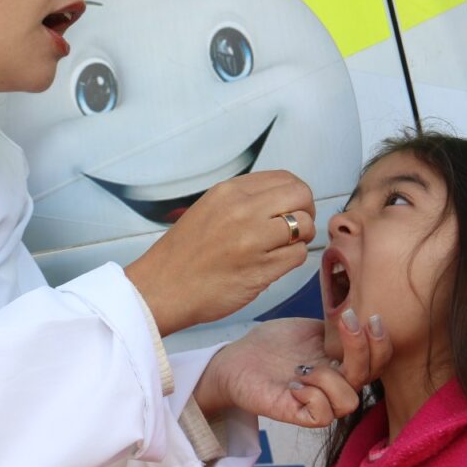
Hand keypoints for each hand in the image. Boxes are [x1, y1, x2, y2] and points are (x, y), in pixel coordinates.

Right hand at [124, 171, 314, 335]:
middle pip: (301, 196)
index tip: (291, 208)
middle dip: (305, 211)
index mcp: (229, 192)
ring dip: (301, 238)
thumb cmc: (182, 254)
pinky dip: (291, 260)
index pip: (284, 178)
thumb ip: (242, 200)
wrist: (161, 288)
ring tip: (282, 248)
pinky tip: (272, 264)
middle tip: (295, 228)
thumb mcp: (208, 209)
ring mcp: (253, 239)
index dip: (295, 194)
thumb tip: (280, 200)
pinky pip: (298, 256)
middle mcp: (243, 210)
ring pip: (305, 225)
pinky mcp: (261, 269)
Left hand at [193, 311, 391, 427]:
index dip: (381, 341)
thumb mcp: (308, 328)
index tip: (368, 315)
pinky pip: (323, 415)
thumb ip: (335, 327)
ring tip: (303, 368)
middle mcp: (336, 383)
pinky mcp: (298, 414)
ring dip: (329, 377)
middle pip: (370, 377)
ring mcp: (319, 400)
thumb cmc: (272, 344)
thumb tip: (356, 317)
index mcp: (342, 362)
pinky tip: (293, 384)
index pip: (378, 360)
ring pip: (349, 400)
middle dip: (362, 348)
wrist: (237, 358)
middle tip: (346, 323)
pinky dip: (312, 395)